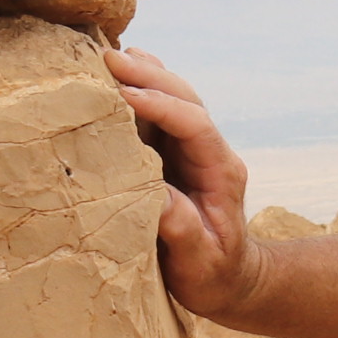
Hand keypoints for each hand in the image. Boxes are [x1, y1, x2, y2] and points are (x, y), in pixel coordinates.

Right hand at [106, 47, 260, 319]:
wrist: (229, 281)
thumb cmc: (213, 275)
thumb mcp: (199, 260)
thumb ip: (180, 228)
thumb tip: (153, 194)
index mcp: (221, 171)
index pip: (194, 124)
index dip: (160, 105)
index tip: (125, 94)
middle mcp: (210, 151)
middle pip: (184, 99)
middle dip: (148, 75)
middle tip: (108, 58)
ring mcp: (193, 149)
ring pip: (172, 97)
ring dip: (143, 74)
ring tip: (107, 56)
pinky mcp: (175, 153)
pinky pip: (159, 112)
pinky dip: (139, 88)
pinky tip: (119, 72)